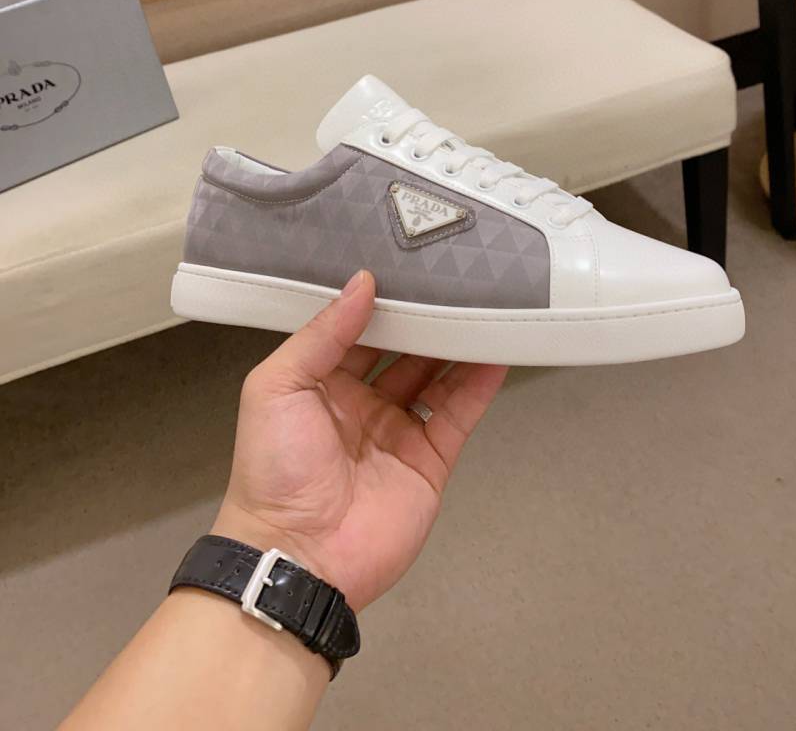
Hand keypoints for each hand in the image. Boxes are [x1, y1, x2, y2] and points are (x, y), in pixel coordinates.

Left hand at [212, 270, 506, 610]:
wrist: (298, 556)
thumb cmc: (274, 469)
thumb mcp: (277, 387)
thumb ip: (322, 334)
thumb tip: (361, 283)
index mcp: (320, 383)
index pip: (357, 331)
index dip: (381, 301)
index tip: (406, 263)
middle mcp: (361, 403)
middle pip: (403, 350)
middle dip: (425, 318)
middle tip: (454, 278)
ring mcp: (398, 432)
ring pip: (436, 377)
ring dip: (457, 344)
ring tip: (484, 305)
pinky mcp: (430, 460)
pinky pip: (458, 413)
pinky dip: (478, 384)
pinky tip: (496, 352)